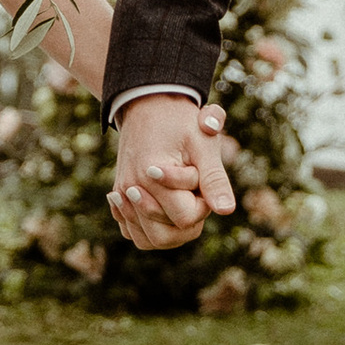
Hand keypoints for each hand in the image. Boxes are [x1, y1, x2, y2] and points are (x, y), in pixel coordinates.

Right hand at [108, 95, 233, 248]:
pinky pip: (133, 232)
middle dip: (187, 222)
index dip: (202, 205)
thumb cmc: (180, 122)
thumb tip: (226, 211)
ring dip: (169, 230)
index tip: (201, 178)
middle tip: (192, 193)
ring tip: (179, 203)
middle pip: (164, 237)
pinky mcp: (118, 198)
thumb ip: (214, 179)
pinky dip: (150, 229)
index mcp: (151, 176)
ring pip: (148, 240)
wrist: (147, 104)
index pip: (185, 218)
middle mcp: (130, 189)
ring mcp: (121, 195)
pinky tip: (164, 208)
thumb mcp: (203, 144)